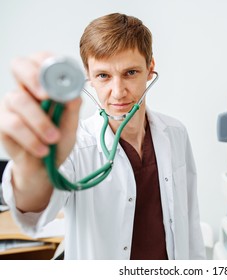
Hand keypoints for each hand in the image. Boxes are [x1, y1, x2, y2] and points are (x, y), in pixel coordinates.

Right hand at [0, 52, 81, 206]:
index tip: (59, 73)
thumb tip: (74, 93)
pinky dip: (31, 138)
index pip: (40, 60)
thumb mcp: (71, 124)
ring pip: (19, 99)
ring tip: (54, 138)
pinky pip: (13, 123)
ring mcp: (11, 104)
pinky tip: (43, 149)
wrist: (46, 166)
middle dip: (34, 77)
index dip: (46, 60)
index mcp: (44, 84)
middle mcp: (25, 89)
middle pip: (19, 66)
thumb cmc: (58, 139)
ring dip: (40, 121)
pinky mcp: (2, 122)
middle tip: (47, 95)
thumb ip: (73, 108)